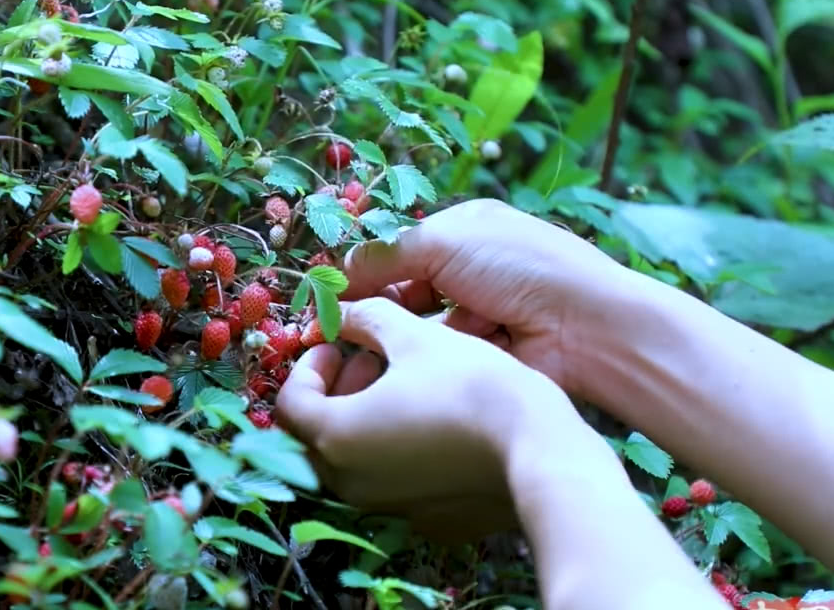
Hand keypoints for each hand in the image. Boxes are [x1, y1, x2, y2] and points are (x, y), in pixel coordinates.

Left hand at [275, 296, 580, 541]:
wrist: (543, 451)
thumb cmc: (472, 386)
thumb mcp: (414, 337)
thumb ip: (368, 319)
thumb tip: (345, 312)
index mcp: (336, 438)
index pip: (291, 404)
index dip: (309, 366)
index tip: (339, 345)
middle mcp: (351, 483)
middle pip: (317, 436)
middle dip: (335, 391)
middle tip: (369, 360)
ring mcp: (390, 508)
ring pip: (352, 461)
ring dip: (363, 418)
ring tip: (404, 386)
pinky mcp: (428, 521)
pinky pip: (392, 483)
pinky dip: (394, 450)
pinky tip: (432, 422)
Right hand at [342, 198, 641, 396]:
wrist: (586, 329)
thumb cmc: (518, 267)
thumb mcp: (444, 241)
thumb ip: (385, 253)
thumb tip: (336, 274)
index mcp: (463, 231)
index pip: (399, 247)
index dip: (364, 269)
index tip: (327, 293)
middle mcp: (467, 271)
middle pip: (402, 289)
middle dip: (375, 304)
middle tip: (335, 325)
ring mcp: (475, 318)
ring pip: (414, 327)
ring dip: (398, 332)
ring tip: (371, 344)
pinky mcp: (479, 358)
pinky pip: (435, 356)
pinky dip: (423, 357)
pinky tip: (407, 363)